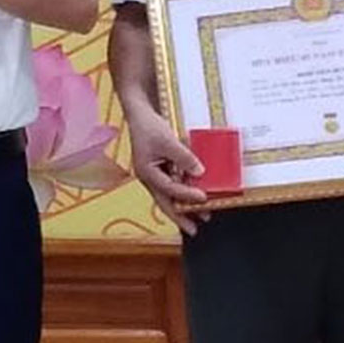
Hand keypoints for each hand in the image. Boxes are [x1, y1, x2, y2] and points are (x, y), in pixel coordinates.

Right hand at [122, 103, 211, 233]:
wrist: (140, 113)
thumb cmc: (149, 126)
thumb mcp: (168, 140)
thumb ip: (183, 157)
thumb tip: (199, 172)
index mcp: (146, 173)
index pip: (169, 189)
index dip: (187, 195)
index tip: (203, 198)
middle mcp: (149, 177)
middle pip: (165, 202)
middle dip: (180, 217)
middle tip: (194, 230)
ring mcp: (154, 174)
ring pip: (170, 196)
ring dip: (185, 206)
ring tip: (202, 215)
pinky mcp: (160, 169)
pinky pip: (173, 184)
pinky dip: (184, 191)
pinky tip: (196, 194)